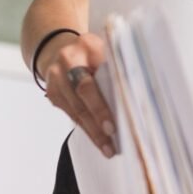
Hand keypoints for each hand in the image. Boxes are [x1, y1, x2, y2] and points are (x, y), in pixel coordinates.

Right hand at [41, 32, 115, 157]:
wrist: (59, 49)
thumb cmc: (93, 53)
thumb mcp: (106, 50)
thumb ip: (118, 66)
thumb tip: (140, 93)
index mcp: (87, 45)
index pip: (98, 72)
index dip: (103, 101)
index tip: (116, 118)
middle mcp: (67, 60)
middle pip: (83, 92)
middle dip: (98, 117)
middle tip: (111, 137)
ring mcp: (55, 78)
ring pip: (75, 108)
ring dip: (92, 130)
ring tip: (107, 148)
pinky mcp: (52, 93)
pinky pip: (70, 113)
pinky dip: (85, 127)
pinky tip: (97, 140)